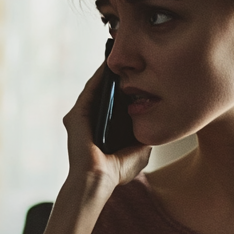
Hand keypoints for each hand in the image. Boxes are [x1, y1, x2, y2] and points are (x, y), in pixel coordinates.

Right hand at [62, 61, 152, 193]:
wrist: (98, 180)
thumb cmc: (116, 170)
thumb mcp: (139, 150)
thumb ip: (145, 134)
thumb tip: (157, 120)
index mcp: (106, 129)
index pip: (117, 103)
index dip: (127, 88)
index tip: (139, 73)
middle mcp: (93, 121)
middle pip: (106, 93)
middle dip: (117, 76)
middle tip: (129, 58)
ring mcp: (82, 118)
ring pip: (97, 89)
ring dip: (106, 73)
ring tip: (118, 53)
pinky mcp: (76, 116)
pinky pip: (89, 91)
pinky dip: (98, 78)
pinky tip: (108, 65)